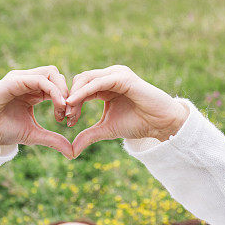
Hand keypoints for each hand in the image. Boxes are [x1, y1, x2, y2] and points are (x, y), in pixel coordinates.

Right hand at [0, 66, 72, 158]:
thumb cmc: (1, 130)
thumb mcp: (33, 135)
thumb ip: (53, 140)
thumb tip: (73, 152)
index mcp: (33, 92)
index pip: (58, 87)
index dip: (69, 101)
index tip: (69, 121)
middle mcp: (28, 82)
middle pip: (58, 76)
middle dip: (69, 94)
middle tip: (69, 115)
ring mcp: (21, 79)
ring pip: (52, 73)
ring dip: (62, 90)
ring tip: (63, 110)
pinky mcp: (14, 80)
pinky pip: (40, 79)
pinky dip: (53, 91)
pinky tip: (58, 106)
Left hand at [65, 65, 188, 158]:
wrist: (160, 123)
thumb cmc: (137, 123)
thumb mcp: (106, 129)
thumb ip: (88, 135)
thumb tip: (71, 150)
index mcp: (105, 85)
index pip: (80, 88)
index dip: (70, 102)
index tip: (65, 121)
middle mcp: (110, 76)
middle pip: (80, 80)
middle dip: (69, 98)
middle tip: (64, 116)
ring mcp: (116, 74)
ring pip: (86, 78)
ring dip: (74, 94)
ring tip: (68, 112)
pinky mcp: (122, 77)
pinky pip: (98, 82)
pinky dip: (84, 92)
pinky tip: (75, 103)